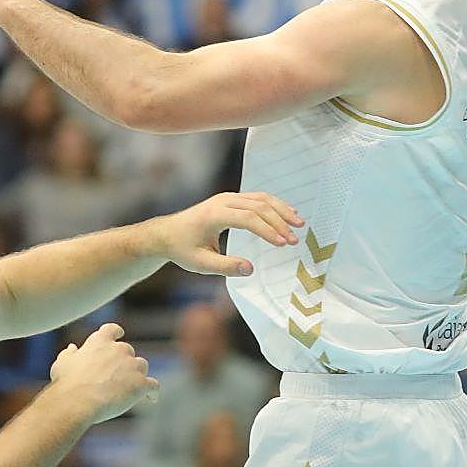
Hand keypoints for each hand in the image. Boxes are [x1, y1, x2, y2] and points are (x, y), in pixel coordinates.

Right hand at [50, 323, 157, 423]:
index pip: (112, 329)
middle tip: (116, 379)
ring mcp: (132, 365)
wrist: (78, 400)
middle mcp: (119, 349)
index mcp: (100, 341)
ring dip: (137, 375)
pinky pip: (153, 385)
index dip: (116, 332)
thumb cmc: (66, 383)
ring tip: (130, 390)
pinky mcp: (140, 383)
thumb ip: (69, 354)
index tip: (120, 334)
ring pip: (141, 366)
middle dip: (124, 362)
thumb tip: (72, 348)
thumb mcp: (62, 364)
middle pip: (128, 352)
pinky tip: (151, 398)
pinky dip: (152, 391)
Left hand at [149, 192, 303, 276]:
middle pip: (258, 206)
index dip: (267, 230)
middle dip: (279, 222)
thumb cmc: (183, 250)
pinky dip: (273, 205)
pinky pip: (256, 198)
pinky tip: (287, 214)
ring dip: (281, 210)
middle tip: (295, 239)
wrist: (167, 233)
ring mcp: (227, 197)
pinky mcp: (231, 199)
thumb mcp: (201, 264)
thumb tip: (251, 269)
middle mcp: (223, 201)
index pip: (248, 218)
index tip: (283, 244)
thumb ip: (226, 267)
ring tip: (299, 223)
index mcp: (215, 215)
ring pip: (260, 198)